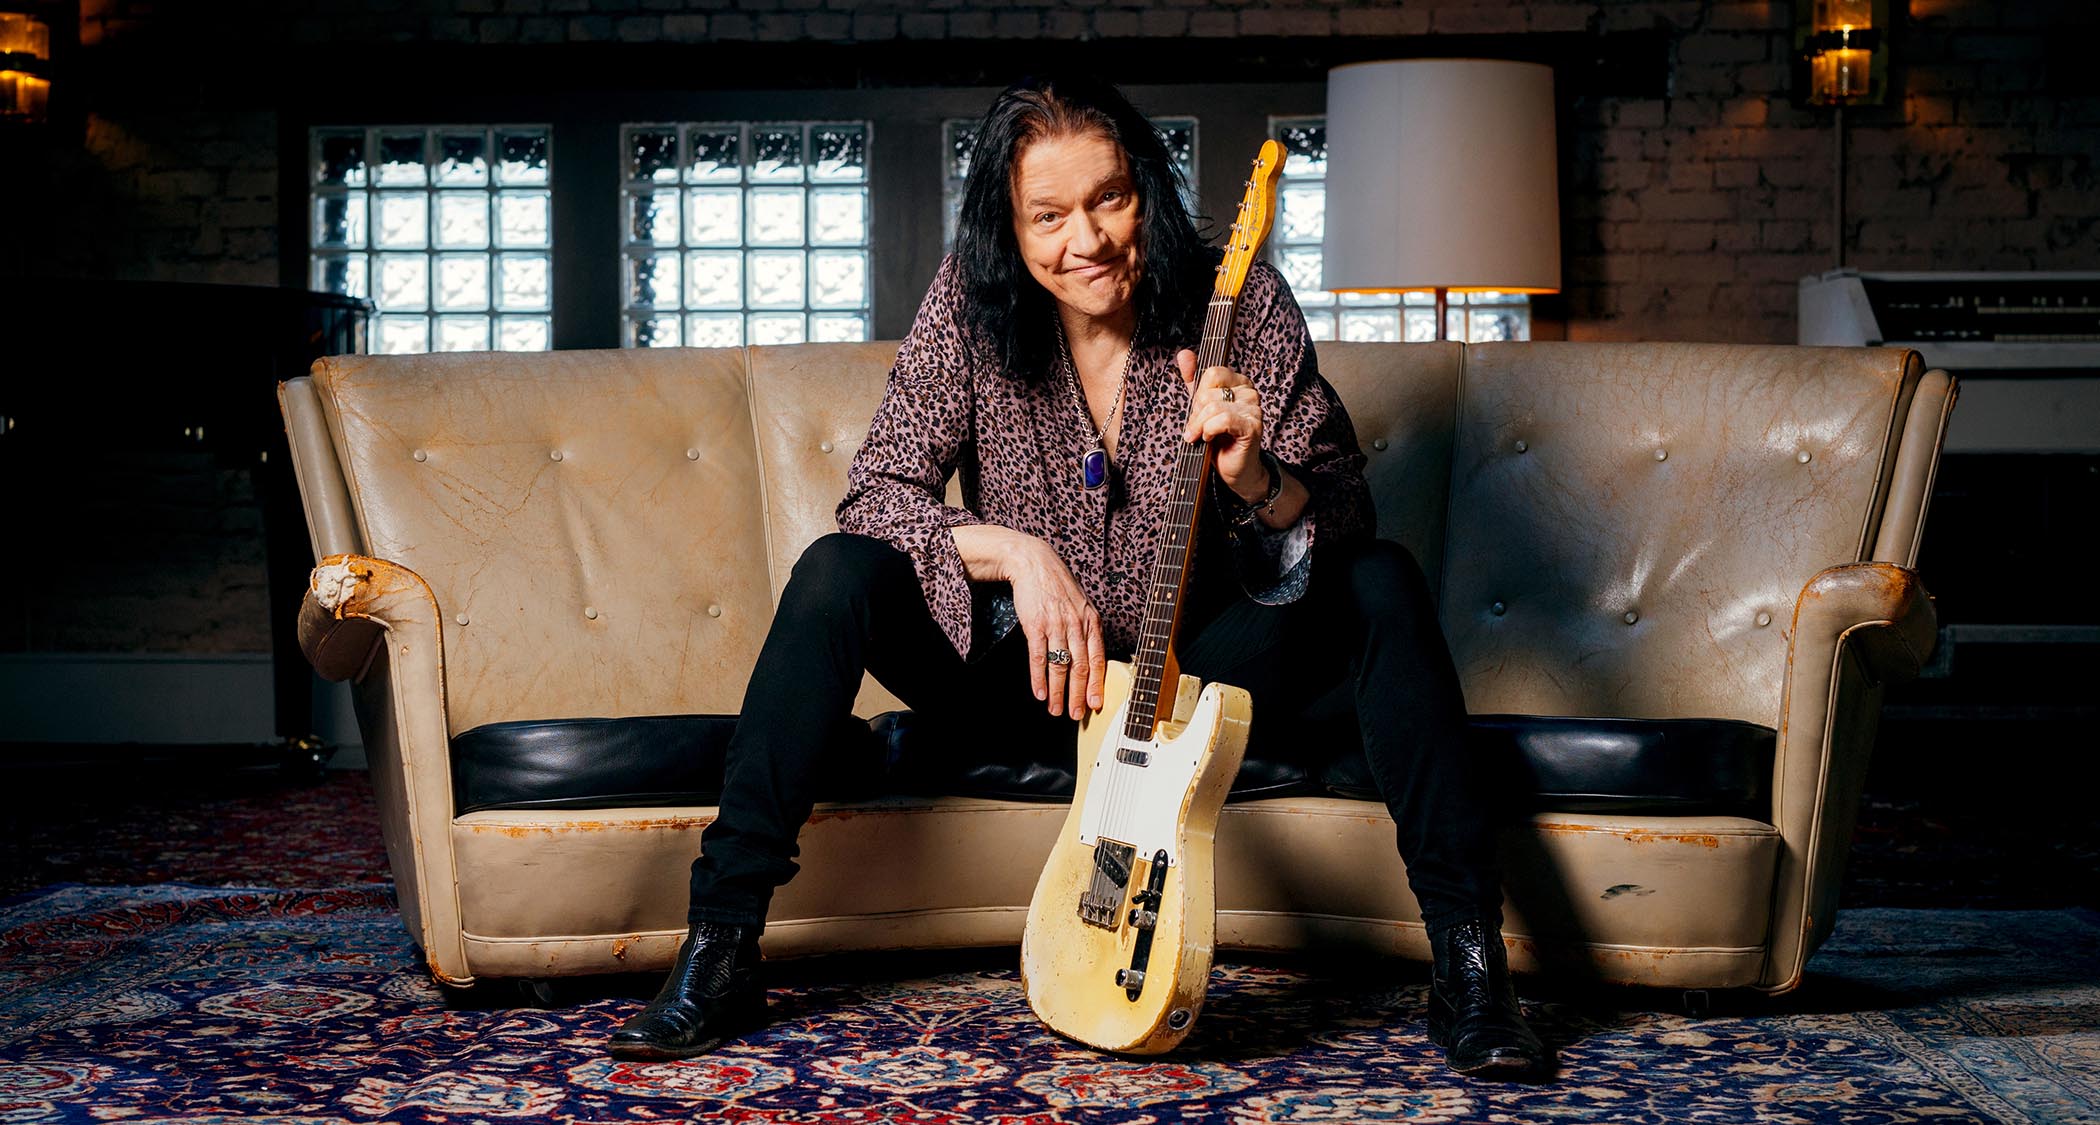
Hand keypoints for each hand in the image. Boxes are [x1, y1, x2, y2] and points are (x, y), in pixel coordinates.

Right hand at [1000, 534, 1107, 717]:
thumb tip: (1090, 660)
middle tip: (1075, 715)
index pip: (1098, 659)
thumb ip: (1087, 631)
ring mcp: (1056, 625)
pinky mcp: (1035, 625)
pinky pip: (1039, 657)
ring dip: (1058, 692)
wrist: (1035, 564)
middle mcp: (1076, 625)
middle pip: (1080, 667)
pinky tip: (1040, 692)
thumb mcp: (1081, 606)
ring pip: (1060, 666)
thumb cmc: (1058, 587)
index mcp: (1091, 622)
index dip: (1096, 684)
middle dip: (1078, 695)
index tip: (1095, 705)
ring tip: (1055, 709)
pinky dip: (1039, 677)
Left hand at [1177, 349, 1268, 501]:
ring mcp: (1254, 408)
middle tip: (1200, 429)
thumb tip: (1184, 353)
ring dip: (1200, 426)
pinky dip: (1209, 430)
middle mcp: (1250, 392)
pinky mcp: (1253, 426)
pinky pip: (1222, 420)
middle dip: (1196, 414)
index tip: (1198, 413)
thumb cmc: (1218, 438)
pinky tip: (1211, 439)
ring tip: (1203, 436)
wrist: (1233, 468)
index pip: (1211, 373)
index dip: (1198, 395)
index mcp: (1239, 382)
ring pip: (1212, 407)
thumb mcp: (1200, 406)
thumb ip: (1193, 379)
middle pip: (1208, 392)